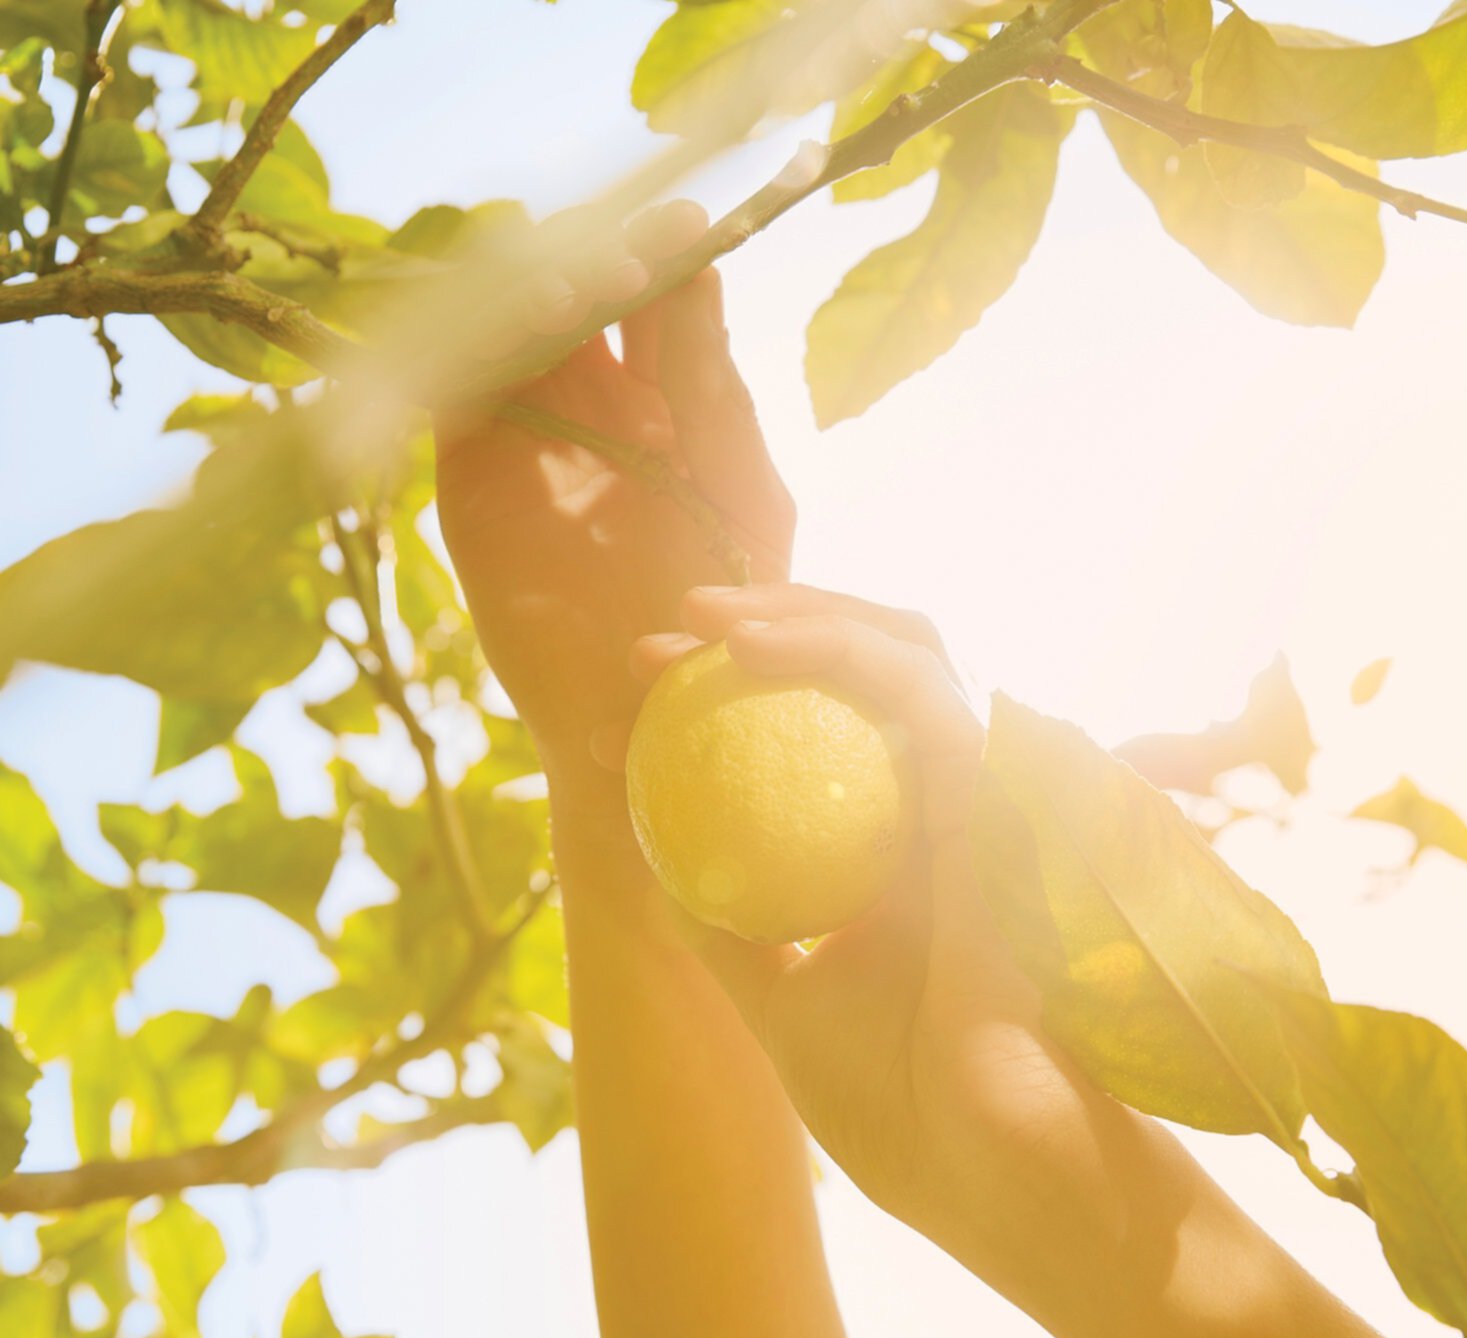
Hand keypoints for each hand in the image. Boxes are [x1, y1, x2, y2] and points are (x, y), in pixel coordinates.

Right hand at [434, 202, 794, 793]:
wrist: (647, 716)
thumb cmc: (723, 613)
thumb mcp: (743, 498)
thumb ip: (720, 397)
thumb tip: (704, 274)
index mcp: (669, 398)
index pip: (656, 296)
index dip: (663, 252)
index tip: (683, 226)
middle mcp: (592, 402)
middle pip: (575, 292)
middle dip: (594, 262)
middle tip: (622, 266)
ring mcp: (530, 431)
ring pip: (512, 326)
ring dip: (534, 294)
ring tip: (577, 298)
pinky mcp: (473, 472)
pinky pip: (456, 387)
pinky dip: (470, 348)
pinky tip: (512, 334)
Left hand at [627, 584, 1091, 1236]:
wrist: (998, 1179)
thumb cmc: (909, 1114)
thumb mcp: (785, 1008)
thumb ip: (731, 933)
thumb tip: (654, 864)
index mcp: (893, 859)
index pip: (811, 746)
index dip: (721, 712)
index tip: (625, 716)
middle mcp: (936, 815)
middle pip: (854, 682)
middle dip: (757, 639)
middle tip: (656, 650)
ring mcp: (973, 800)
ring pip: (899, 656)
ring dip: (796, 619)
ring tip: (698, 621)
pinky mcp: (1000, 799)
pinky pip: (920, 694)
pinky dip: (836, 653)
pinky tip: (751, 647)